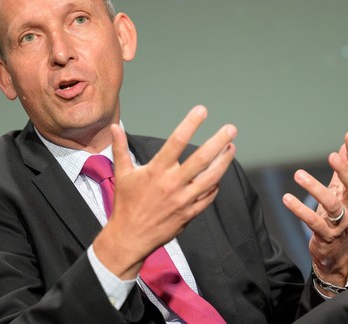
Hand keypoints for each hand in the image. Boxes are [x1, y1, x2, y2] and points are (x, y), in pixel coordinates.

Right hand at [93, 105, 236, 278]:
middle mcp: (172, 184)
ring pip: (211, 178)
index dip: (190, 124)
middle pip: (201, 159)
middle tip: (231, 128)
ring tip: (232, 148)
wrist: (130, 237)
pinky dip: (215, 185)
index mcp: (156, 171)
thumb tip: (115, 127)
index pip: (176, 142)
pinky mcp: (189, 214)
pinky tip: (219, 174)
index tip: (202, 110)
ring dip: (224, 162)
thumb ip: (121, 148)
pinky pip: (208, 197)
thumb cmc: (125, 204)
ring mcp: (183, 200)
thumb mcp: (122, 174)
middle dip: (218, 141)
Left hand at [282, 131, 347, 287]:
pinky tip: (287, 198)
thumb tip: (343, 147)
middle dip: (344, 171)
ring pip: (332, 205)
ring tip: (298, 174)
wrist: (335, 256)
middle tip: (332, 156)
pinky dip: (300, 210)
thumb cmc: (336, 220)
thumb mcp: (339, 194)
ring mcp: (340, 223)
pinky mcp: (326, 236)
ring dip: (315, 188)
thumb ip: (341, 172)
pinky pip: (314, 222)